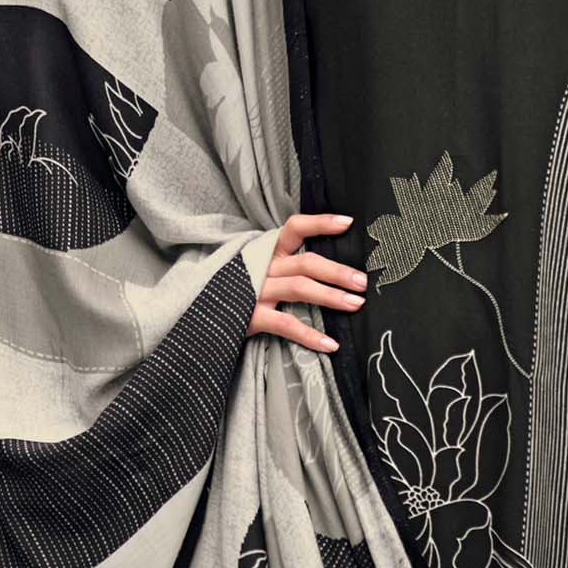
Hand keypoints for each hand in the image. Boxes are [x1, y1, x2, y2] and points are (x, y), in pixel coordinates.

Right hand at [247, 212, 363, 351]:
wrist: (203, 313)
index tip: (348, 223)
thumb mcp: (263, 268)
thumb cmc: (243, 287)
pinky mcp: (251, 316)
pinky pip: (285, 324)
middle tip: (363, 282)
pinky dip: (309, 335)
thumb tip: (336, 269)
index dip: (320, 223)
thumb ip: (290, 264)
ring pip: (299, 288)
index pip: (295, 228)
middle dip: (337, 271)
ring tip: (356, 304)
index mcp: (269, 251)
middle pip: (305, 263)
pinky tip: (331, 344)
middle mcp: (264, 267)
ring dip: (331, 296)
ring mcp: (256, 291)